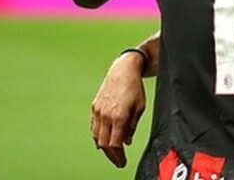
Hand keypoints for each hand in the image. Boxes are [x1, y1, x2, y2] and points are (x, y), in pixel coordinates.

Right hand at [90, 52, 146, 167]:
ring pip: (96, 136)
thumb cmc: (134, 88)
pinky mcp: (94, 107)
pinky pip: (93, 126)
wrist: (122, 70)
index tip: (122, 162)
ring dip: (103, 147)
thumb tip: (127, 141)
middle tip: (118, 161)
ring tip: (112, 153)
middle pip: (104, 143)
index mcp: (119, 116)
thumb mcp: (140, 108)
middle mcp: (105, 115)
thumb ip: (132, 126)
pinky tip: (102, 141)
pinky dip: (97, 136)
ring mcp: (98, 111)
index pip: (115, 144)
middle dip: (111, 155)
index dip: (118, 156)